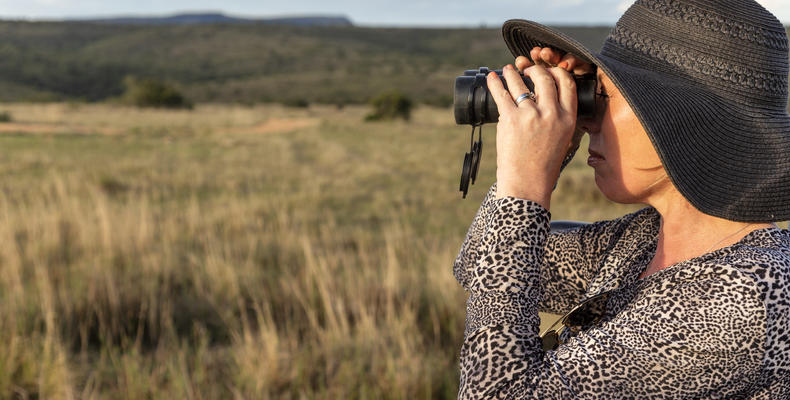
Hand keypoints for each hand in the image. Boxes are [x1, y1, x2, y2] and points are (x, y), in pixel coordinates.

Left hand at [487, 47, 591, 208]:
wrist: (527, 184)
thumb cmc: (543, 166)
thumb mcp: (563, 140)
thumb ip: (560, 118)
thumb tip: (548, 99)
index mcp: (568, 118)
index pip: (567, 83)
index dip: (556, 72)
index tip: (547, 71)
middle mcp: (551, 114)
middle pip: (544, 78)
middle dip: (534, 70)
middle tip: (526, 70)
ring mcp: (530, 115)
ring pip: (520, 83)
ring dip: (512, 73)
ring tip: (508, 70)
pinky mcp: (510, 119)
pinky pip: (500, 93)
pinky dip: (494, 82)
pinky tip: (491, 78)